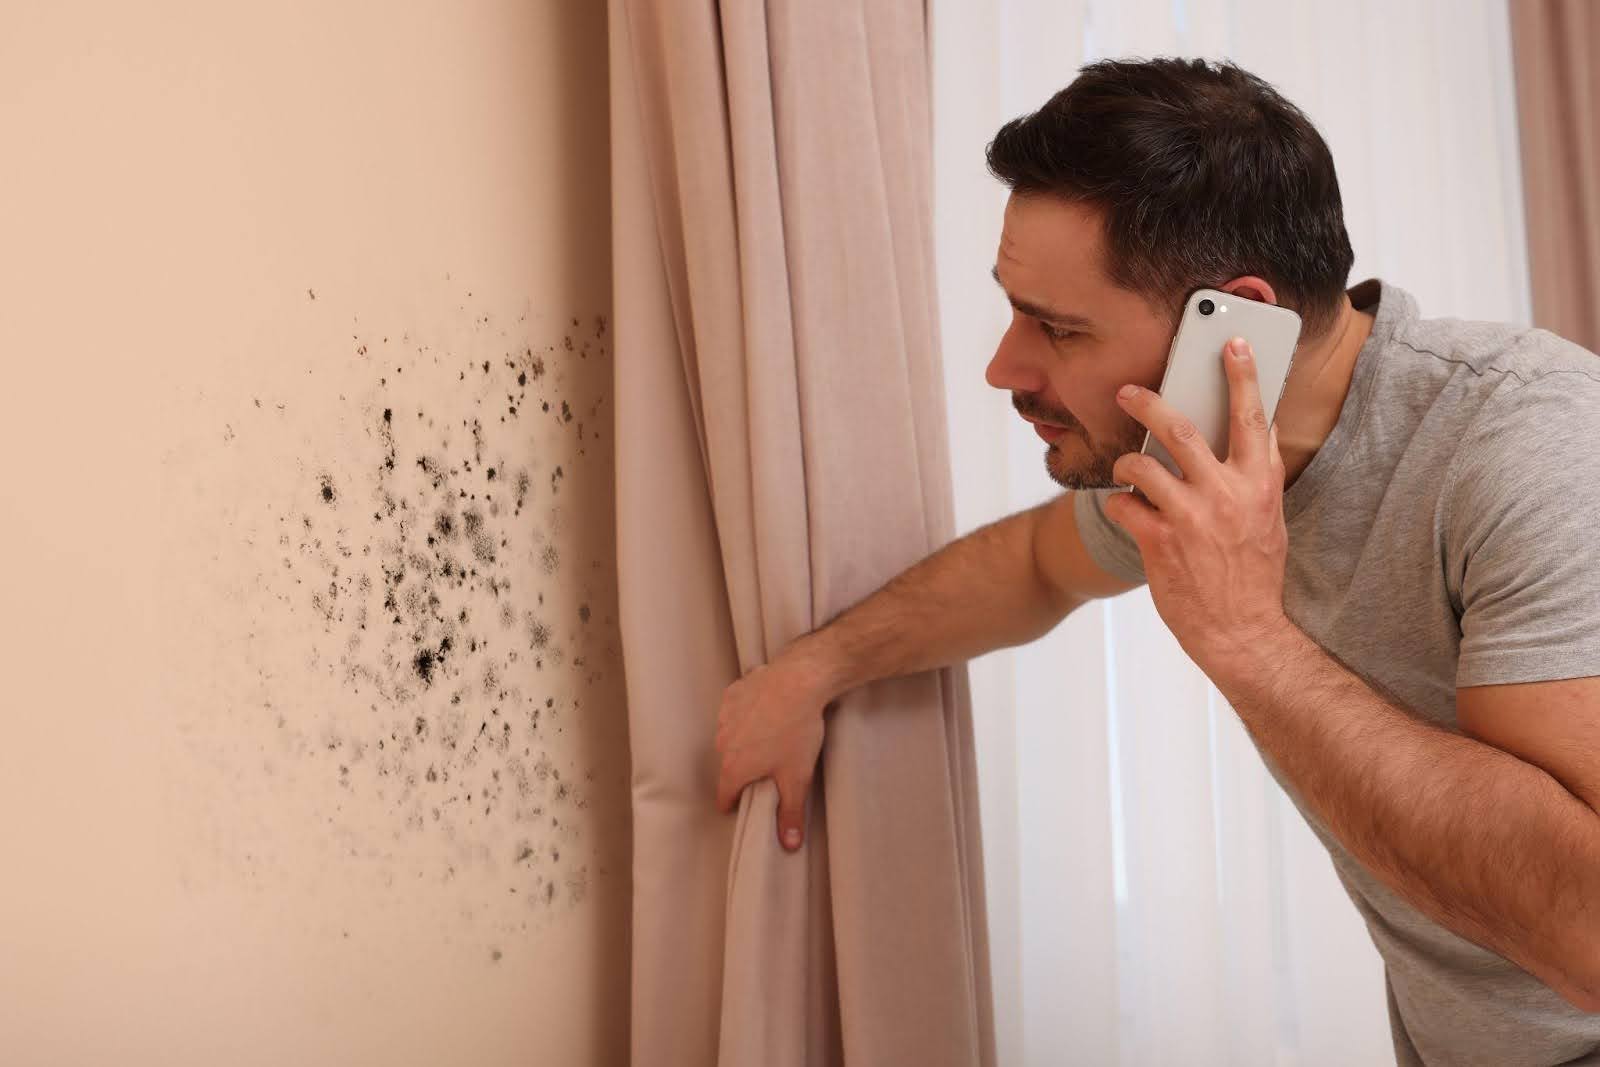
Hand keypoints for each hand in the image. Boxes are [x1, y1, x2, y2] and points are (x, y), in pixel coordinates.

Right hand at [714, 646, 829, 851]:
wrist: (799, 680)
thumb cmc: (797, 730)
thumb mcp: (797, 778)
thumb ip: (790, 813)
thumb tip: (789, 845)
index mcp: (734, 767)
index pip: (725, 795)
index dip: (734, 803)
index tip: (742, 804)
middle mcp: (723, 743)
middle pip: (729, 765)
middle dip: (744, 768)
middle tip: (769, 765)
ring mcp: (725, 716)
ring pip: (730, 736)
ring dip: (745, 739)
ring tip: (772, 735)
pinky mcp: (733, 694)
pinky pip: (735, 710)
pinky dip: (747, 713)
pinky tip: (767, 710)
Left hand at [1102, 336, 1295, 683]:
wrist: (1243, 632)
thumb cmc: (1254, 575)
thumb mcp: (1269, 520)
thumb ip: (1257, 477)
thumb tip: (1255, 433)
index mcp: (1259, 483)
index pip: (1253, 417)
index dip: (1243, 375)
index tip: (1231, 344)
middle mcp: (1226, 493)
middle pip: (1179, 429)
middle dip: (1147, 402)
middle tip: (1126, 391)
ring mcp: (1191, 516)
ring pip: (1142, 465)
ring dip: (1125, 462)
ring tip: (1124, 466)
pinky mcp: (1159, 541)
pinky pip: (1124, 505)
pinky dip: (1118, 503)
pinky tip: (1125, 510)